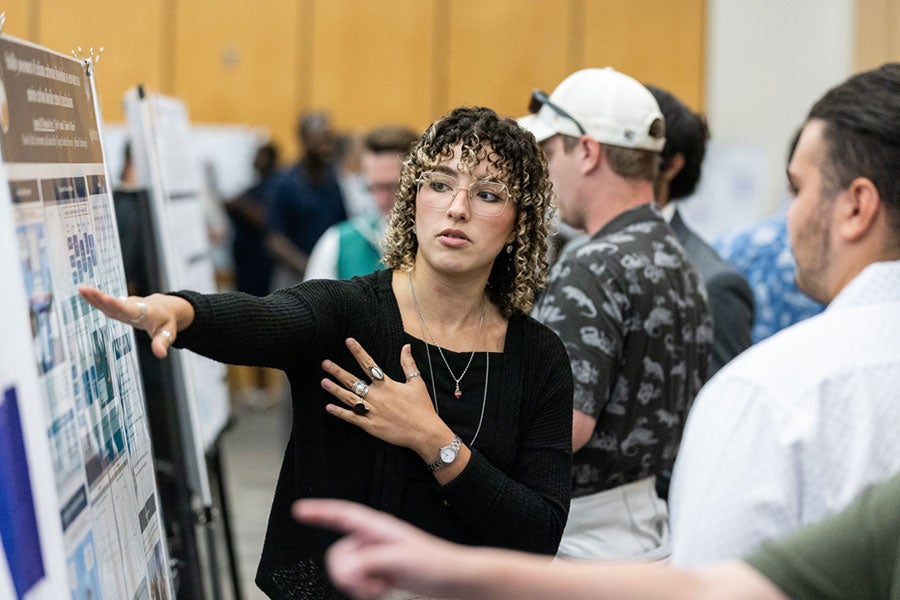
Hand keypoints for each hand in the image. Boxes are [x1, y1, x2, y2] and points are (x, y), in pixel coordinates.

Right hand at [77, 286, 192, 357]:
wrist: (166, 308)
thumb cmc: (166, 322)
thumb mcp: (168, 333)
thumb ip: (162, 343)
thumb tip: (160, 354)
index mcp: (146, 312)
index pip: (131, 310)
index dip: (119, 305)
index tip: (107, 299)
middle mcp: (134, 306)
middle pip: (117, 303)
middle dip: (102, 298)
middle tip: (87, 290)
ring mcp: (126, 306)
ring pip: (110, 302)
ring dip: (95, 296)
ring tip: (81, 289)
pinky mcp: (120, 307)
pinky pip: (107, 303)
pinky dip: (96, 299)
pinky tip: (83, 293)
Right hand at [293, 498, 464, 599]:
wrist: (452, 580)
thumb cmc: (434, 563)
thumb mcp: (400, 559)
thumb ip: (369, 562)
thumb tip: (344, 569)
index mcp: (378, 528)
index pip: (343, 515)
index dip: (320, 511)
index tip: (299, 509)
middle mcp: (373, 539)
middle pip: (338, 554)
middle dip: (346, 574)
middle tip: (368, 584)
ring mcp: (375, 557)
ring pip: (345, 571)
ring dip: (357, 585)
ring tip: (380, 587)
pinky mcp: (378, 572)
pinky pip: (355, 582)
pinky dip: (364, 590)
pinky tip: (382, 590)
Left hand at [320, 339, 451, 456]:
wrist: (424, 432)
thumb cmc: (422, 407)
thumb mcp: (417, 383)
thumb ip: (408, 364)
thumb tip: (406, 346)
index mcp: (387, 385)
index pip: (369, 364)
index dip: (358, 352)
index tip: (348, 341)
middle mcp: (377, 396)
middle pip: (353, 381)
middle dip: (338, 371)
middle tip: (325, 363)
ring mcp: (372, 412)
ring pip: (349, 399)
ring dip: (335, 390)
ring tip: (323, 381)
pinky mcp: (370, 426)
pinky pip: (352, 418)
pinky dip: (340, 413)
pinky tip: (329, 407)